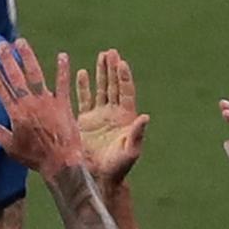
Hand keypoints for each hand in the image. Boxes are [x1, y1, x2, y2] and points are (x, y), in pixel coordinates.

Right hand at [0, 42, 81, 172]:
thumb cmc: (35, 157)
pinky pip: (63, 84)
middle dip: (7, 59)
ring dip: (28, 57)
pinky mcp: (63, 104)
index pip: (1, 89)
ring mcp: (47, 102)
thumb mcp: (12, 147)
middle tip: (2, 44)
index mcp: (16, 113)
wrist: (60, 162)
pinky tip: (63, 55)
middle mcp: (29, 103)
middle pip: (16, 77)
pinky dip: (63, 70)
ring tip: (21, 43)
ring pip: (35, 74)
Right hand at [70, 49, 147, 183]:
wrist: (99, 177)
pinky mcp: (85, 121)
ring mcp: (99, 116)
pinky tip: (82, 72)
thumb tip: (145, 116)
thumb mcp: (130, 151)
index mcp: (126, 118)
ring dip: (100, 73)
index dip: (124, 77)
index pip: (126, 92)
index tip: (122, 63)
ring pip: (100, 89)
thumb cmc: (118, 167)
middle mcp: (113, 113)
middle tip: (111, 52)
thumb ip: (137, 134)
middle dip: (112, 69)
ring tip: (101, 55)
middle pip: (114, 85)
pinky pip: (84, 99)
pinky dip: (83, 86)